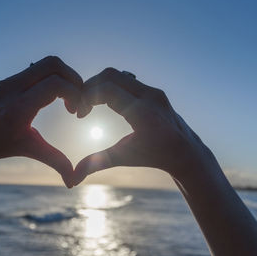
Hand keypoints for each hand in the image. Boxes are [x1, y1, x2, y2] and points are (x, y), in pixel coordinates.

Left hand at [0, 56, 81, 186]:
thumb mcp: (28, 150)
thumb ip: (54, 161)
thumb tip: (74, 181)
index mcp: (19, 107)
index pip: (56, 84)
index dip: (75, 94)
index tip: (77, 113)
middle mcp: (13, 88)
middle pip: (53, 64)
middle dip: (74, 78)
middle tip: (78, 99)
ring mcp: (9, 81)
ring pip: (46, 63)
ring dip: (64, 77)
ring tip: (68, 100)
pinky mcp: (9, 80)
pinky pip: (37, 69)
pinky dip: (52, 77)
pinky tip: (54, 98)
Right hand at [74, 67, 211, 184]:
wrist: (185, 152)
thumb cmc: (154, 157)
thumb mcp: (124, 158)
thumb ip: (97, 164)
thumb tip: (71, 180)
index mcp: (143, 113)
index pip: (107, 89)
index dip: (86, 97)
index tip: (79, 115)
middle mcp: (150, 96)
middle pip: (110, 75)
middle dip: (89, 87)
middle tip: (81, 107)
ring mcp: (153, 91)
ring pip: (117, 75)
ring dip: (99, 86)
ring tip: (91, 106)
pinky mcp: (153, 90)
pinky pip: (125, 80)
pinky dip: (110, 87)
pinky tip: (104, 103)